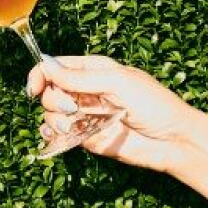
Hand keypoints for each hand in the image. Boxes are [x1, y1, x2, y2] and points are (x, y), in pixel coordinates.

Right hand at [27, 56, 202, 172]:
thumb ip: (80, 78)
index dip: (40, 75)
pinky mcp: (86, 137)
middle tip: (71, 109)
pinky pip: (59, 135)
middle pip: (48, 91)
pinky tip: (60, 136)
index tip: (34, 88)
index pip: (55, 66)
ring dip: (54, 120)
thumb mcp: (117, 82)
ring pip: (50, 114)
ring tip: (71, 125)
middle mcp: (85, 91)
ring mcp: (84, 115)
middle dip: (52, 100)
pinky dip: (54, 135)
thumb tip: (47, 67)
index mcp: (93, 70)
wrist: (173, 141)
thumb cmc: (154, 104)